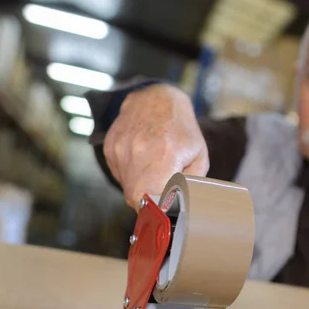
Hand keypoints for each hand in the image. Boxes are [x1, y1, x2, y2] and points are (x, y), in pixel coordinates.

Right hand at [103, 84, 208, 209]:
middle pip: (136, 197)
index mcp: (164, 154)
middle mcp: (138, 151)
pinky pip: (119, 174)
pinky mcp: (110, 147)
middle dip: (149, 203)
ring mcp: (121, 148)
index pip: (149, 197)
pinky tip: (143, 160)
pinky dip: (131, 175)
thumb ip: (191, 184)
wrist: (156, 98)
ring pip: (126, 187)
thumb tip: (182, 207)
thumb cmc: (181, 129)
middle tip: (162, 195)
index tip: (164, 210)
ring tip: (154, 170)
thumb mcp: (198, 156)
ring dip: (140, 187)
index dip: (155, 209)